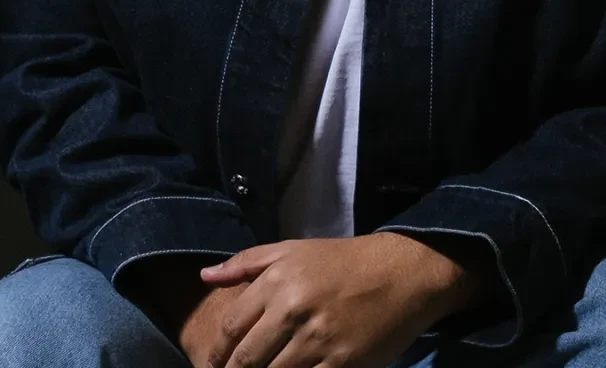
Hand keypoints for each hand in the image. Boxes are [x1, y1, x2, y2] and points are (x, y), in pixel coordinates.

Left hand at [194, 231, 487, 367]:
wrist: (401, 272)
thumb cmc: (342, 261)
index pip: (228, 329)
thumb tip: (204, 276)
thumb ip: (246, 263)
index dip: (213, 357)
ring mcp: (318, 339)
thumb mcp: (293, 250)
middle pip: (244, 361)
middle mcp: (293, 309)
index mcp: (277, 281)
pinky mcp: (342, 364)